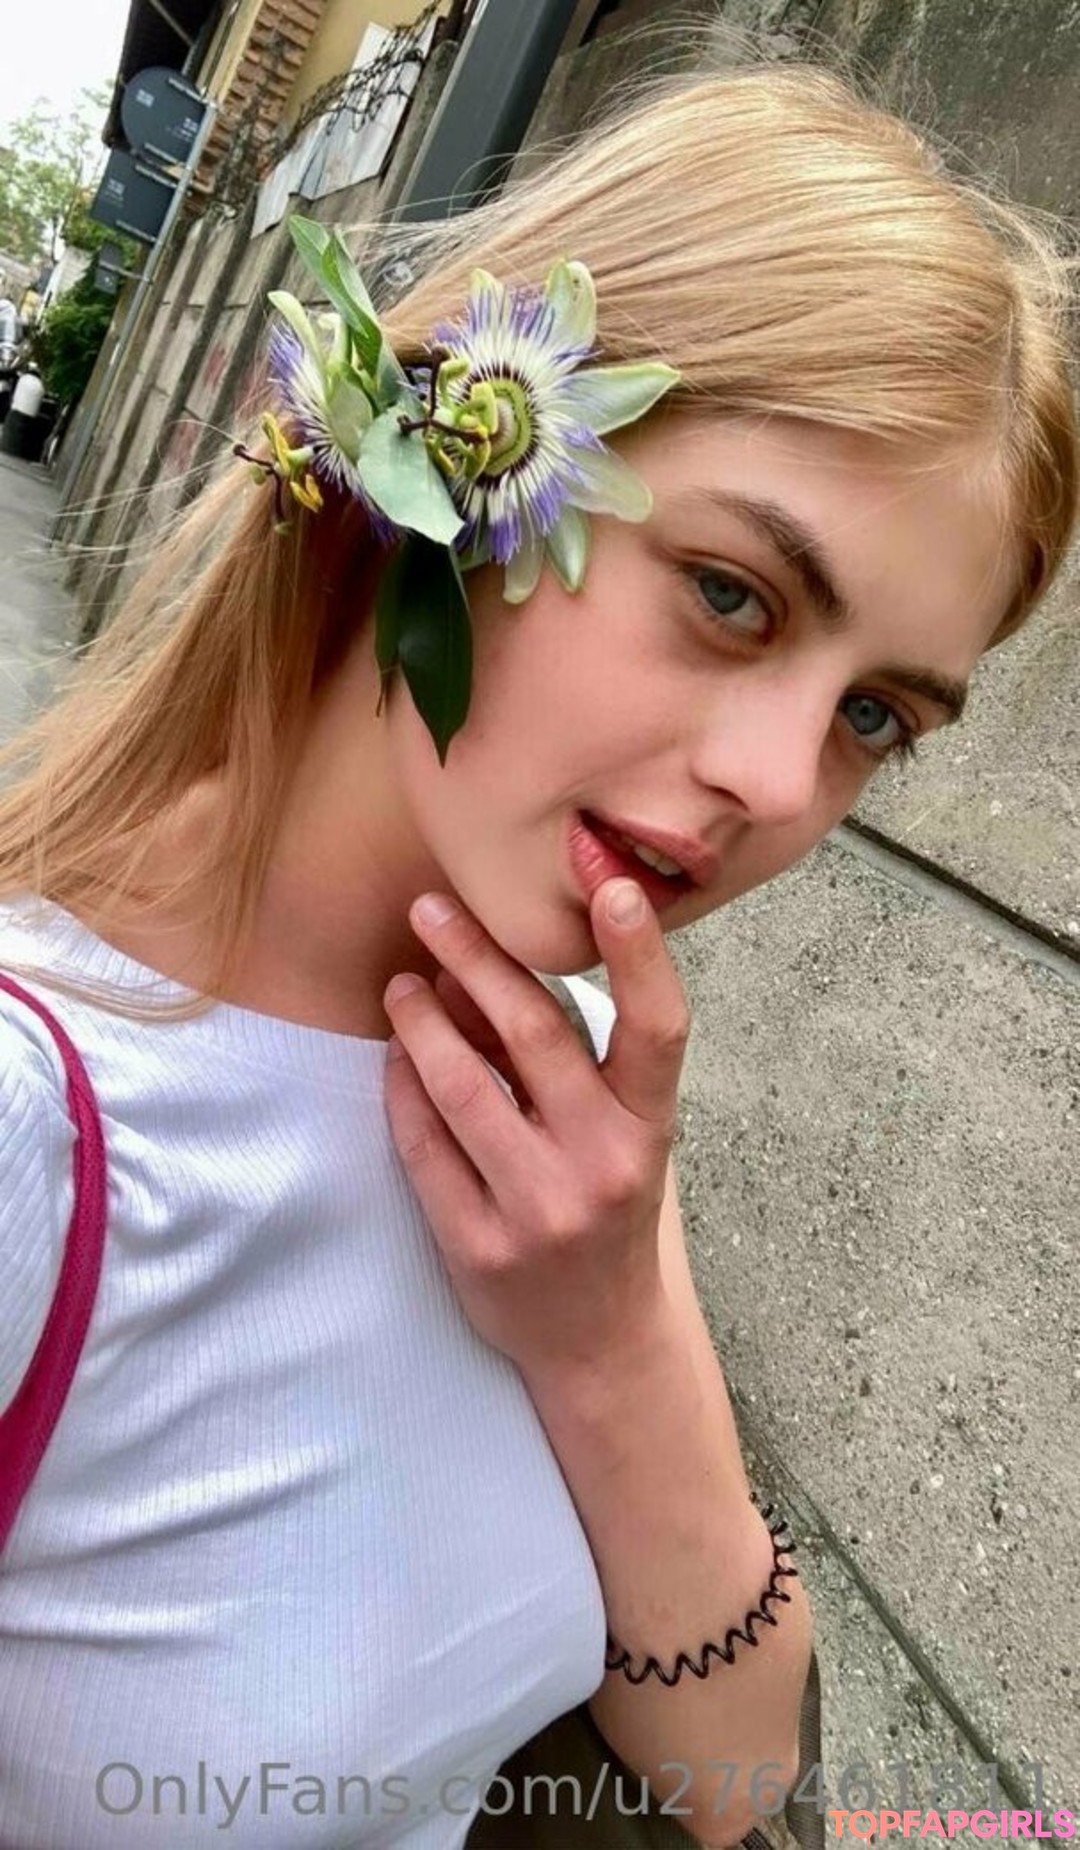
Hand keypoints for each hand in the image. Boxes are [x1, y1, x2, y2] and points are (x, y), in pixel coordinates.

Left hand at [382, 877, 690, 1382]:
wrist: (598, 1342)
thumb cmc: (610, 1213)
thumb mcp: (616, 1135)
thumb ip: (564, 1060)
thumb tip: (484, 965)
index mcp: (650, 1129)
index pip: (658, 1028)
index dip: (639, 952)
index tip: (612, 881)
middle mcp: (602, 1164)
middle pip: (535, 1035)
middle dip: (477, 958)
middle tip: (432, 909)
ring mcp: (538, 1209)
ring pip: (463, 1086)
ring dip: (421, 1021)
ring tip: (401, 984)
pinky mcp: (476, 1246)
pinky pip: (424, 1145)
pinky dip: (403, 1090)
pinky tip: (395, 1056)